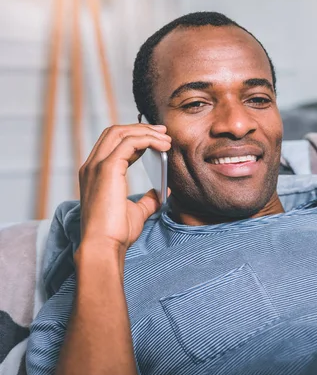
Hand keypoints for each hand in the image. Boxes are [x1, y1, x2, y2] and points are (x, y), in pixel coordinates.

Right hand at [78, 123, 170, 261]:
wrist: (104, 246)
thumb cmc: (115, 234)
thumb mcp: (136, 212)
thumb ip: (148, 199)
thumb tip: (162, 191)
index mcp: (94, 174)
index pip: (112, 143)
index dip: (134, 136)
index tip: (156, 138)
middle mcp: (91, 166)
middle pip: (115, 132)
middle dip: (140, 128)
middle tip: (163, 132)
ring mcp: (96, 166)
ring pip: (120, 132)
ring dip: (146, 131)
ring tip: (166, 138)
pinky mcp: (107, 169)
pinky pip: (129, 143)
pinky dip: (147, 139)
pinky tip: (163, 146)